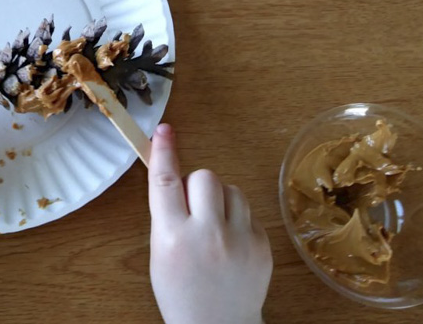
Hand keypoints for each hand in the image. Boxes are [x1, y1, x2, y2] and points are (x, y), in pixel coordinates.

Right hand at [148, 123, 272, 323]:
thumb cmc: (181, 291)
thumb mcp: (159, 252)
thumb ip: (166, 214)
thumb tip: (175, 174)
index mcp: (173, 237)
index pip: (166, 181)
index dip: (165, 151)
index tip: (164, 130)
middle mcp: (207, 235)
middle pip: (205, 177)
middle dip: (197, 185)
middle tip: (193, 208)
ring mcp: (239, 240)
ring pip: (231, 189)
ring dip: (220, 200)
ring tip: (214, 228)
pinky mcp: (262, 244)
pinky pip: (248, 211)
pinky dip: (238, 220)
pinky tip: (231, 244)